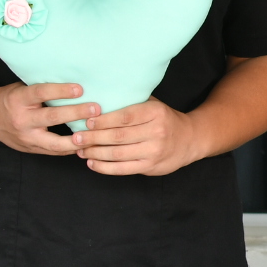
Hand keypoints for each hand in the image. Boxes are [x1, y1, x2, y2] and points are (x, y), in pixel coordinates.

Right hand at [0, 82, 94, 155]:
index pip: (42, 93)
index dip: (61, 91)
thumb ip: (43, 89)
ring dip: (78, 139)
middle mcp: (22, 120)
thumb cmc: (11, 98)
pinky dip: (71, 149)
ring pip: (55, 142)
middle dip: (76, 113)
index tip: (80, 89)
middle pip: (52, 117)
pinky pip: (54, 152)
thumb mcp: (22, 88)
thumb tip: (75, 82)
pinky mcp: (30, 149)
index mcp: (19, 99)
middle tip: (95, 109)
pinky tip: (87, 145)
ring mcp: (26, 138)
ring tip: (96, 134)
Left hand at [72, 97, 200, 175]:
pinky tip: (92, 163)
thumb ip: (131, 102)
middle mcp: (157, 132)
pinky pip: (123, 169)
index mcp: (156, 113)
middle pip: (118, 136)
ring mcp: (154, 151)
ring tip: (80, 150)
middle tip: (76, 138)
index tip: (86, 122)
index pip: (125, 117)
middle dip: (93, 138)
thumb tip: (99, 97)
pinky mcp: (151, 167)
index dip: (104, 120)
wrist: (190, 139)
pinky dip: (105, 168)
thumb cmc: (164, 119)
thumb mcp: (153, 105)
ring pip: (118, 154)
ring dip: (95, 153)